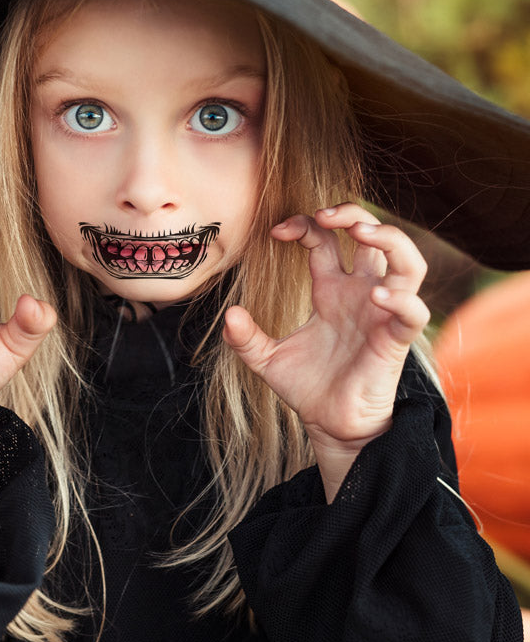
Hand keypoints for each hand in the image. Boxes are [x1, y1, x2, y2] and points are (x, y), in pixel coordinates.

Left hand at [223, 203, 429, 496]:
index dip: (305, 225)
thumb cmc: (307, 388)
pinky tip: (377, 294)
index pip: (326, 240)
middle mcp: (359, 294)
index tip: (276, 231)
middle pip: (373, 235)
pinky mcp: (395, 341)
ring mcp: (381, 314)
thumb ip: (245, 338)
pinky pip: (414, 312)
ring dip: (391, 239)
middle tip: (324, 215)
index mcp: (330, 290)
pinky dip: (402, 298)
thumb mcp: (266, 360)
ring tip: (361, 233)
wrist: (330, 427)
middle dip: (353, 214)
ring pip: (408, 262)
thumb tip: (229, 314)